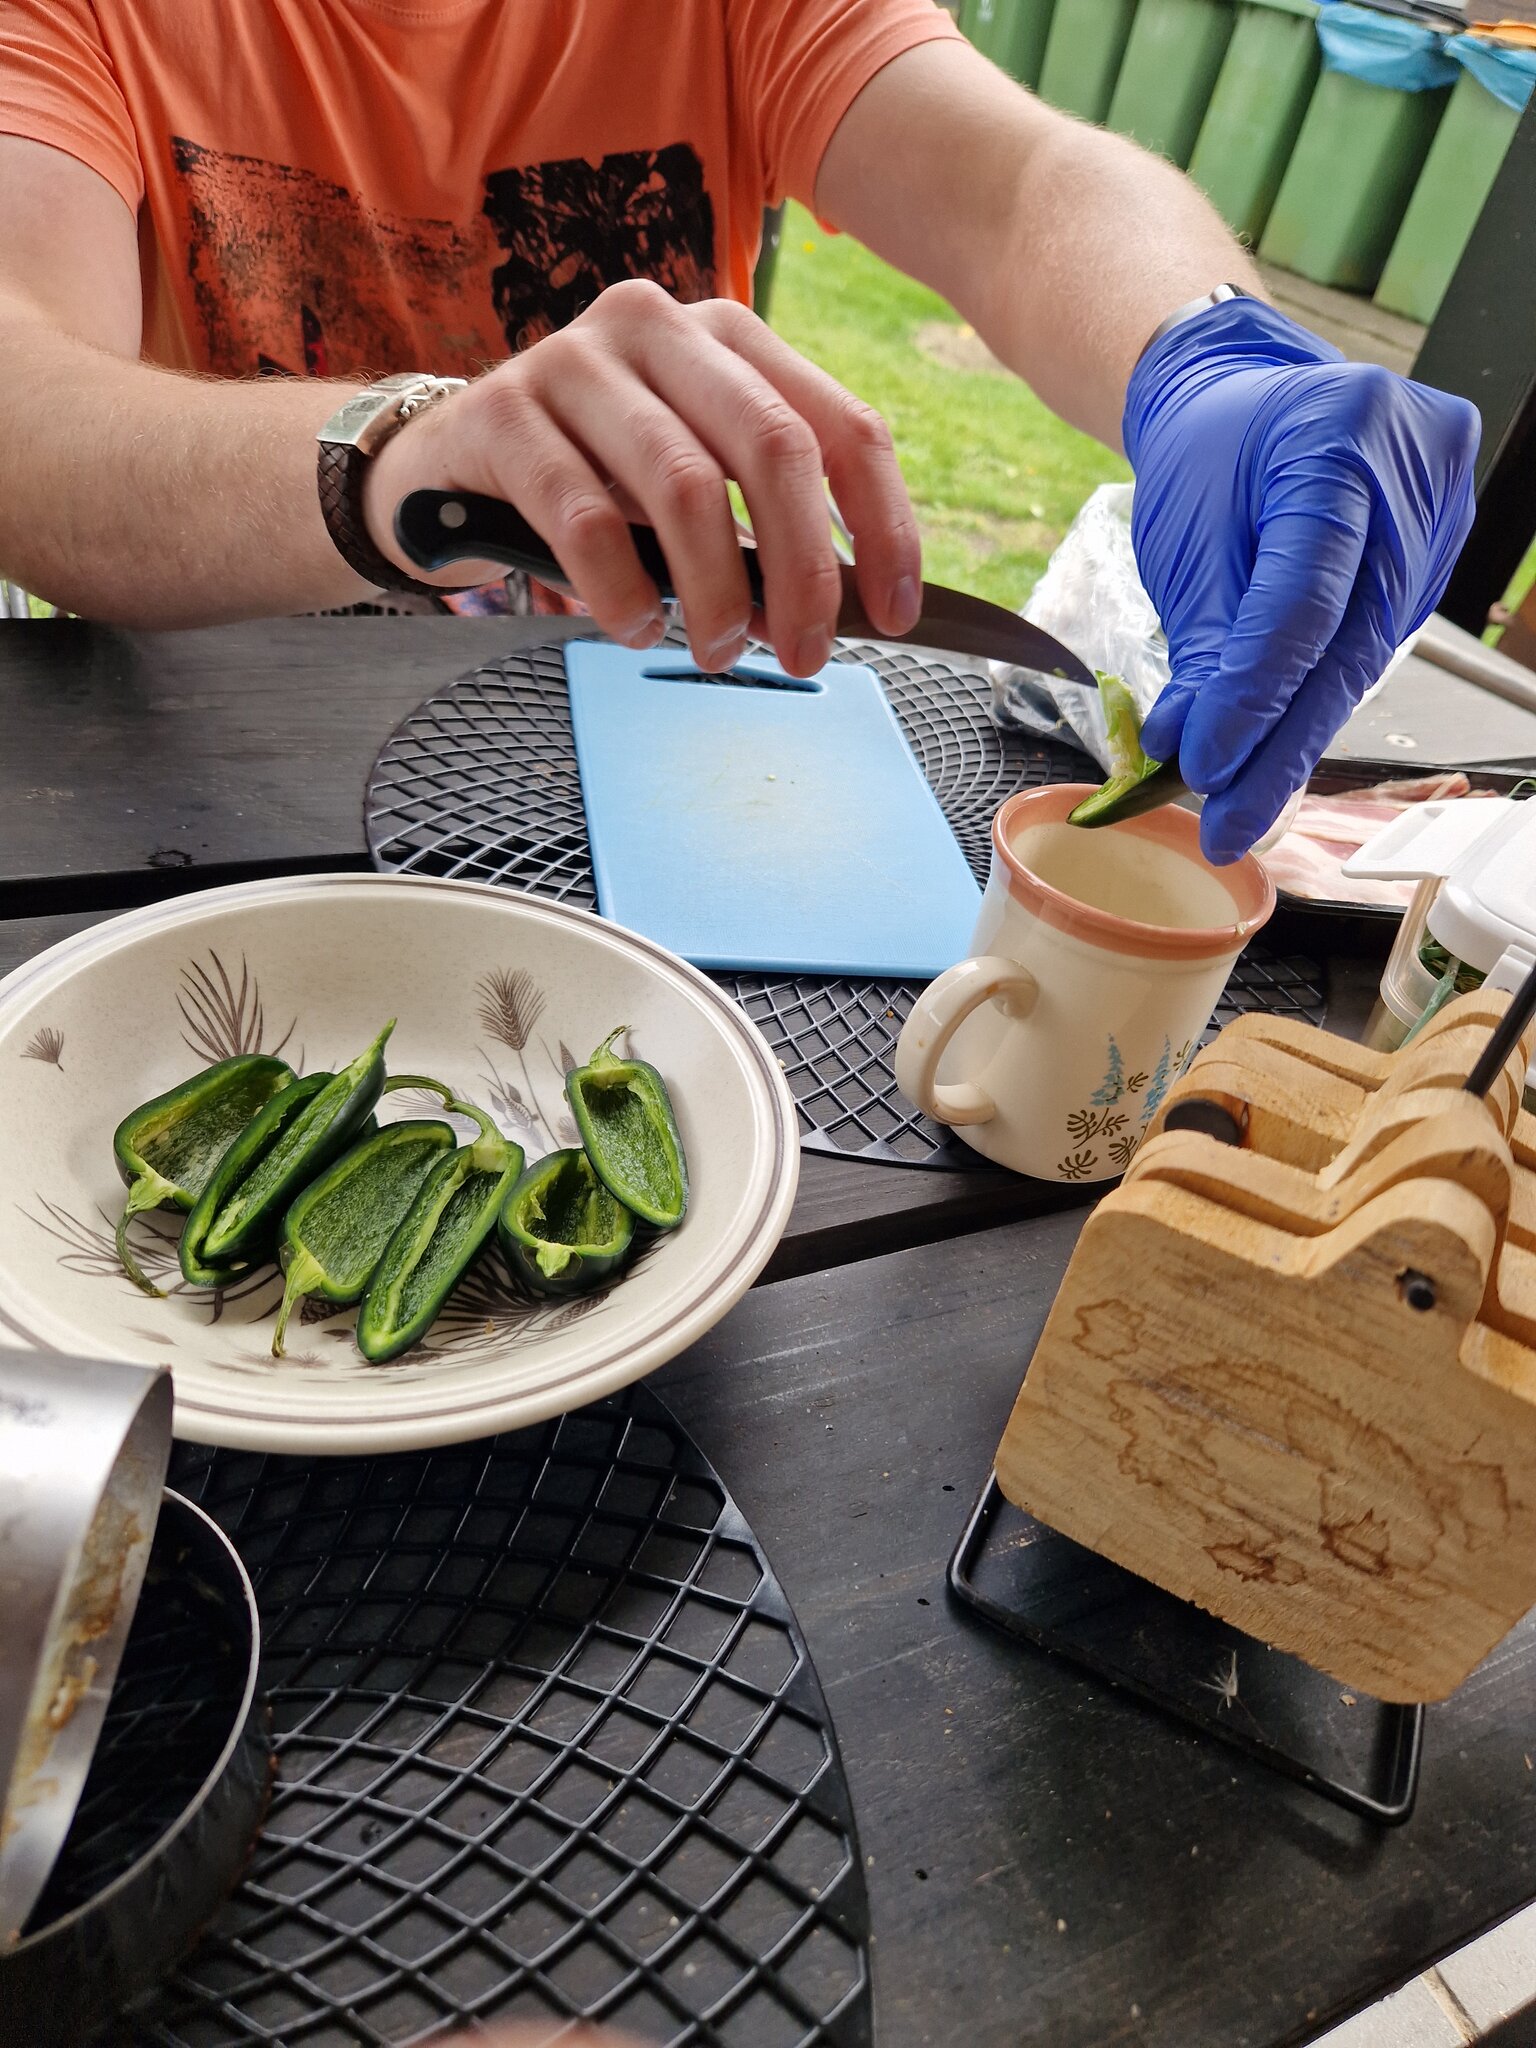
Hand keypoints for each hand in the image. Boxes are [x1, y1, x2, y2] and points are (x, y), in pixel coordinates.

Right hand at [364, 279, 921, 675]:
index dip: (882, 525)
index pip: (841, 425)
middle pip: (773, 447)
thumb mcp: (691, 483)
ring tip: (715, 652)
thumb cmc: (590, 481)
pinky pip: (585, 518)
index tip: (897, 613)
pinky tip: (635, 628)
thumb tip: (848, 609)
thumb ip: (763, 523)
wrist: (445, 466)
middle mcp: (659, 326)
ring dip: (713, 592)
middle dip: (804, 569)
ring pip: (684, 484)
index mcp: (728, 335)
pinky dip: (622, 592)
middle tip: (803, 652)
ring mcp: (575, 360)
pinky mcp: (505, 413)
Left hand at [1124, 298, 1478, 862]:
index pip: (1302, 599)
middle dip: (1279, 745)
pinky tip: (1276, 747)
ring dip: (1299, 734)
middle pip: (1347, 641)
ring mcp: (1443, 507)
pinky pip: (1377, 639)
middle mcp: (1413, 466)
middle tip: (1229, 825)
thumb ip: (1204, 648)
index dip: (1254, 695)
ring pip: (1367, 654)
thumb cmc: (1208, 457)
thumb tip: (1193, 757)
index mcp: (1338, 438)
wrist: (1245, 394)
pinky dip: (1322, 695)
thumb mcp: (1190, 541)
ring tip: (1238, 802)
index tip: (1204, 768)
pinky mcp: (1443, 544)